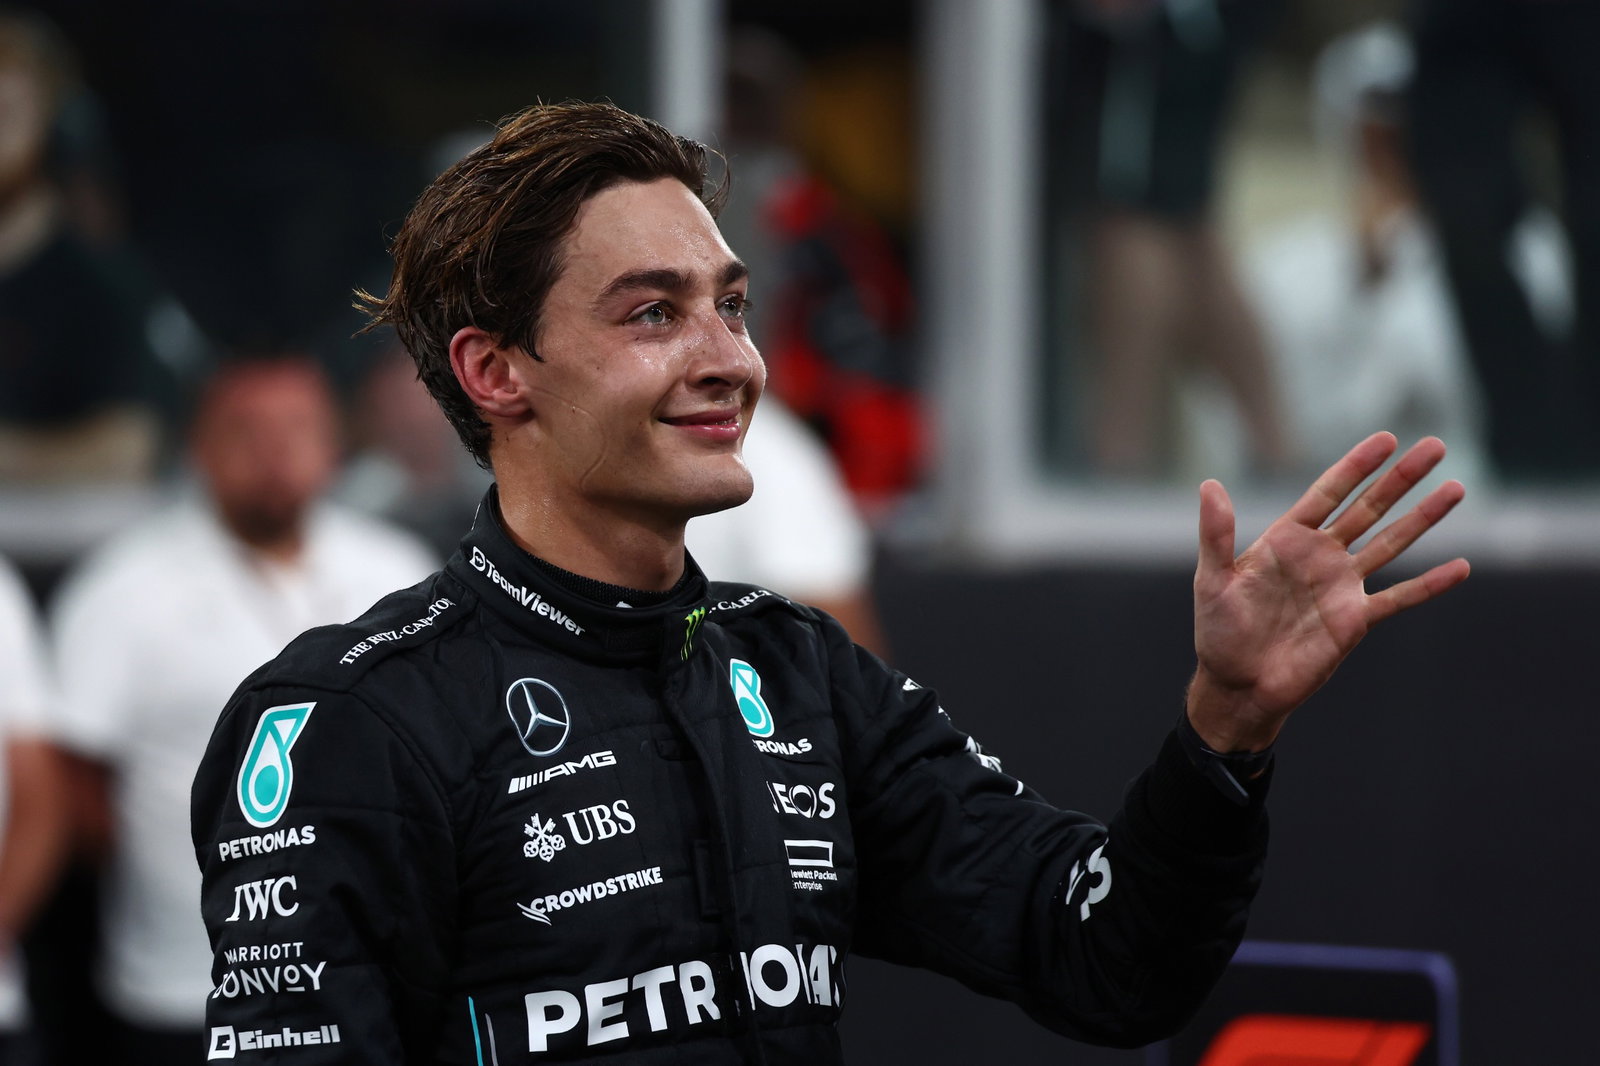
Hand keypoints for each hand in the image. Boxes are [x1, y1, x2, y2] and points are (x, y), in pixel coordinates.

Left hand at [1188, 433, 1469, 751]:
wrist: (1238, 685)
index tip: (1387, 439)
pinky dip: (1429, 584)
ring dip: (1424, 518)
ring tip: (1456, 488)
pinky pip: (1399, 598)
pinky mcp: (1355, 620)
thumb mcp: (1212, 579)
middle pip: (1369, 508)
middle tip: (1436, 446)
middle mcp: (1320, 556)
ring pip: (1391, 543)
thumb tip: (1208, 485)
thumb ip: (1216, 533)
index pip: (1329, 492)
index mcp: (1287, 540)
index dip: (1357, 465)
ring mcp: (1341, 587)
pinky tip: (1460, 567)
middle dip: (1401, 478)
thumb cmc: (1218, 631)